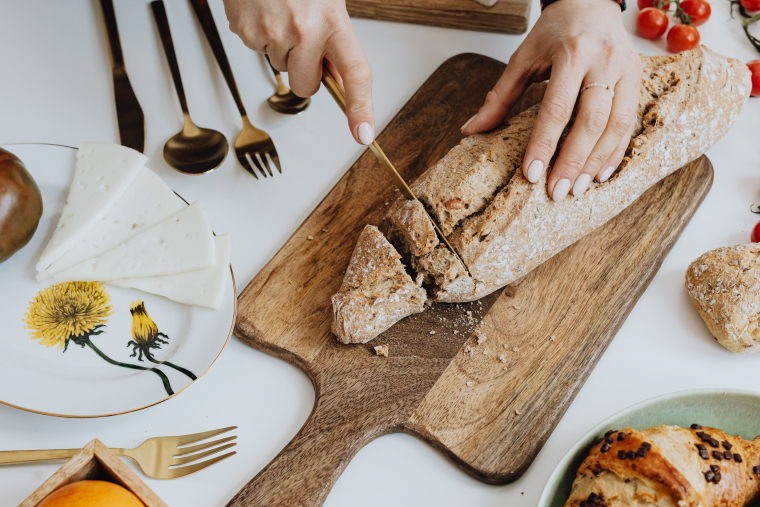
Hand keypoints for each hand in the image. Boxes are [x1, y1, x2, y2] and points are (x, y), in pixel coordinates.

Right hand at [223, 0, 374, 144]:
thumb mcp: (328, 2)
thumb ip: (335, 36)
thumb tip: (336, 72)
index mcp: (333, 21)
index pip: (355, 74)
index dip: (361, 108)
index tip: (363, 133)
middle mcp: (303, 30)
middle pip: (307, 87)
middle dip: (306, 74)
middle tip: (305, 43)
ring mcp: (272, 33)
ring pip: (281, 68)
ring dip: (283, 49)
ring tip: (282, 15)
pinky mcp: (246, 32)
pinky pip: (258, 51)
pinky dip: (261, 36)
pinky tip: (266, 12)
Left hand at [462, 0, 641, 200]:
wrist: (591, 1)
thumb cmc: (555, 32)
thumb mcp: (523, 58)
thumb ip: (500, 96)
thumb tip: (472, 130)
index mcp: (571, 53)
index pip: (556, 107)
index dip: (544, 144)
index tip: (532, 174)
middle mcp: (603, 61)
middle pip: (590, 120)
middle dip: (572, 161)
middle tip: (556, 192)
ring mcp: (626, 69)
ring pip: (616, 124)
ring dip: (595, 162)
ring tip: (576, 189)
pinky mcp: (639, 78)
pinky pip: (630, 122)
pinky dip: (615, 151)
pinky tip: (599, 173)